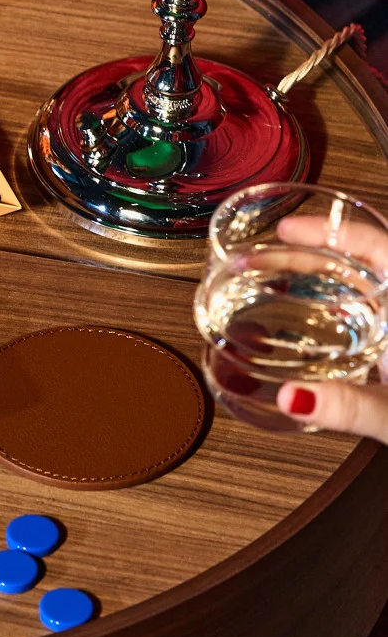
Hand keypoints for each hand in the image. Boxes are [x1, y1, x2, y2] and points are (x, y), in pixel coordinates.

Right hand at [275, 212, 387, 441]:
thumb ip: (346, 407)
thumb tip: (292, 397)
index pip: (375, 245)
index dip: (328, 231)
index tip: (286, 230)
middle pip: (358, 261)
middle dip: (308, 252)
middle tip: (262, 256)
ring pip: (360, 284)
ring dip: (317, 276)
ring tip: (272, 279)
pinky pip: (362, 311)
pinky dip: (330, 303)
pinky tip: (308, 317)